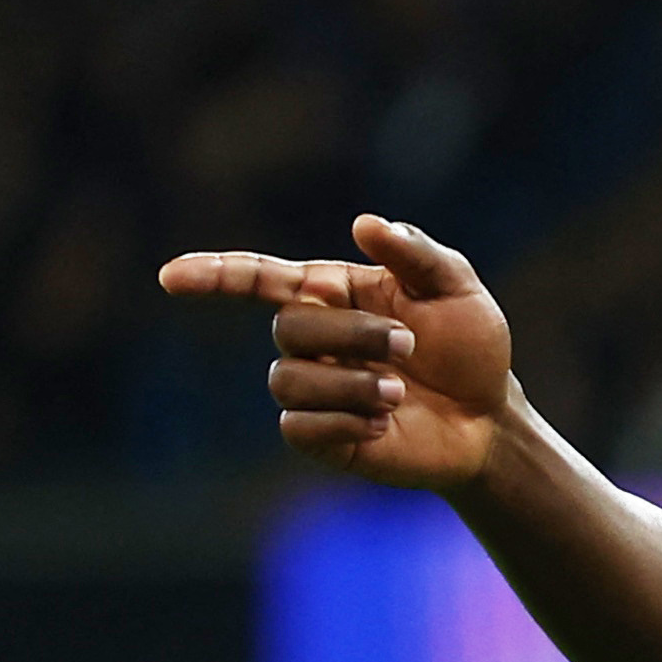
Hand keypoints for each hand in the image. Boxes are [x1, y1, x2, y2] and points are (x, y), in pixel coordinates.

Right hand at [158, 215, 513, 490]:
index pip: (258, 279)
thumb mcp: (457, 291)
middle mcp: (315, 341)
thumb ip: (416, 254)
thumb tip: (365, 224)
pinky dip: (343, 424)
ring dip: (351, 384)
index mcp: (333, 294)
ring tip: (398, 392)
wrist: (489, 420)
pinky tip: (383, 425)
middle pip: (288, 328)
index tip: (171, 277)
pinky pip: (298, 428)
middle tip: (409, 346)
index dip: (214, 275)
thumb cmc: (471, 348)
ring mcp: (315, 390)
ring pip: (287, 381)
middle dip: (353, 336)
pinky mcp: (321, 437)